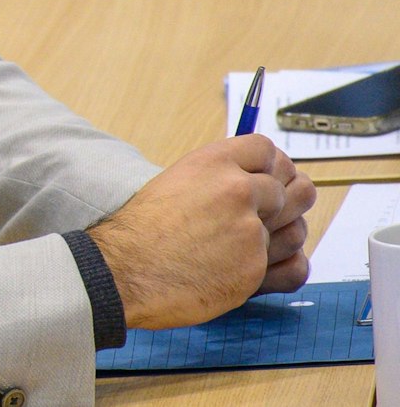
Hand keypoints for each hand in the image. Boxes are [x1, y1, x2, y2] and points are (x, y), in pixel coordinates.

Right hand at [86, 136, 315, 329]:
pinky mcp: (255, 266)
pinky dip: (280, 269)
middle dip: (286, 202)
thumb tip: (257, 180)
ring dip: (283, 237)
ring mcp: (249, 229)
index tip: (269, 179)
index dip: (273, 166)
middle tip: (273, 214)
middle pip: (294, 188)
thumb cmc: (143, 229)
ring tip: (254, 245)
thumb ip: (219, 178)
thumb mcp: (178, 183)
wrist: (123, 269)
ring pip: (297, 228)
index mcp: (214, 163)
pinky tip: (262, 266)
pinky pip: (294, 265)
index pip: (268, 150)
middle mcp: (237, 190)